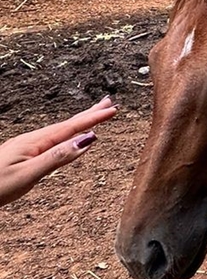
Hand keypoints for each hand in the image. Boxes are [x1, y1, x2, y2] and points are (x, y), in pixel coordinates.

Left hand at [0, 98, 116, 206]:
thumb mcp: (29, 175)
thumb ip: (58, 158)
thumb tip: (86, 140)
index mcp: (35, 143)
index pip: (71, 128)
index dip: (93, 119)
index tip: (113, 110)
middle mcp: (31, 141)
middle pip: (66, 124)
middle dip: (88, 114)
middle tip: (108, 103)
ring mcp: (25, 147)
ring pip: (58, 131)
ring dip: (78, 122)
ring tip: (91, 116)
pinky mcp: (22, 154)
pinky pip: (50, 139)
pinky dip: (64, 134)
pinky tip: (64, 138)